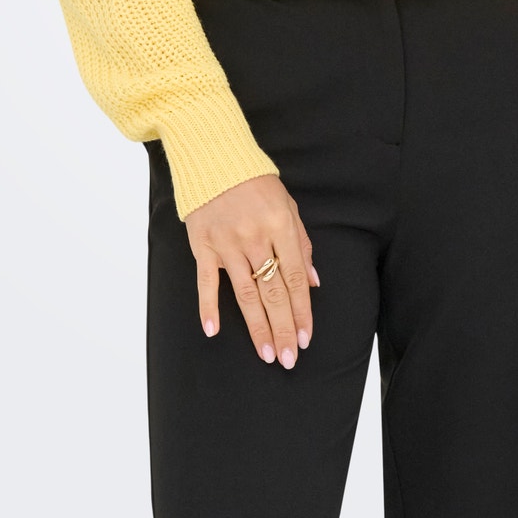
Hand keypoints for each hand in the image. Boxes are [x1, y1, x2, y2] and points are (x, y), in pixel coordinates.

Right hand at [184, 174, 319, 369]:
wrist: (215, 160)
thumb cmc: (256, 184)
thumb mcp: (288, 207)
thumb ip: (301, 245)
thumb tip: (313, 282)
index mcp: (281, 227)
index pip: (295, 278)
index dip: (302, 311)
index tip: (306, 337)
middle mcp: (255, 238)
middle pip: (273, 292)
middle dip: (284, 328)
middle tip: (288, 358)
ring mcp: (227, 244)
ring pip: (246, 294)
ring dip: (257, 327)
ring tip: (266, 353)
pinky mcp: (203, 246)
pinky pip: (206, 282)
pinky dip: (208, 307)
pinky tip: (213, 331)